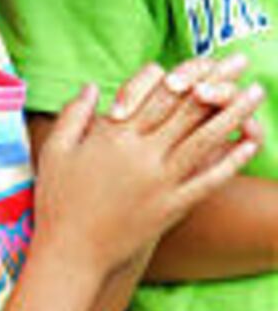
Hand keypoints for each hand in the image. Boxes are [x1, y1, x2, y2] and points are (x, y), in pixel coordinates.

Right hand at [34, 57, 262, 273]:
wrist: (72, 251)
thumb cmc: (58, 199)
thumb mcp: (55, 150)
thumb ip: (74, 115)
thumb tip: (91, 86)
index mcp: (113, 136)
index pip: (155, 96)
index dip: (183, 74)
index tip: (204, 59)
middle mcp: (142, 154)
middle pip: (187, 110)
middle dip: (217, 82)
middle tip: (240, 61)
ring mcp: (161, 181)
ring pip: (204, 139)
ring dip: (233, 114)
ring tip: (255, 92)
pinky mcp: (172, 207)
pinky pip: (208, 180)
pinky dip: (231, 161)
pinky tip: (248, 144)